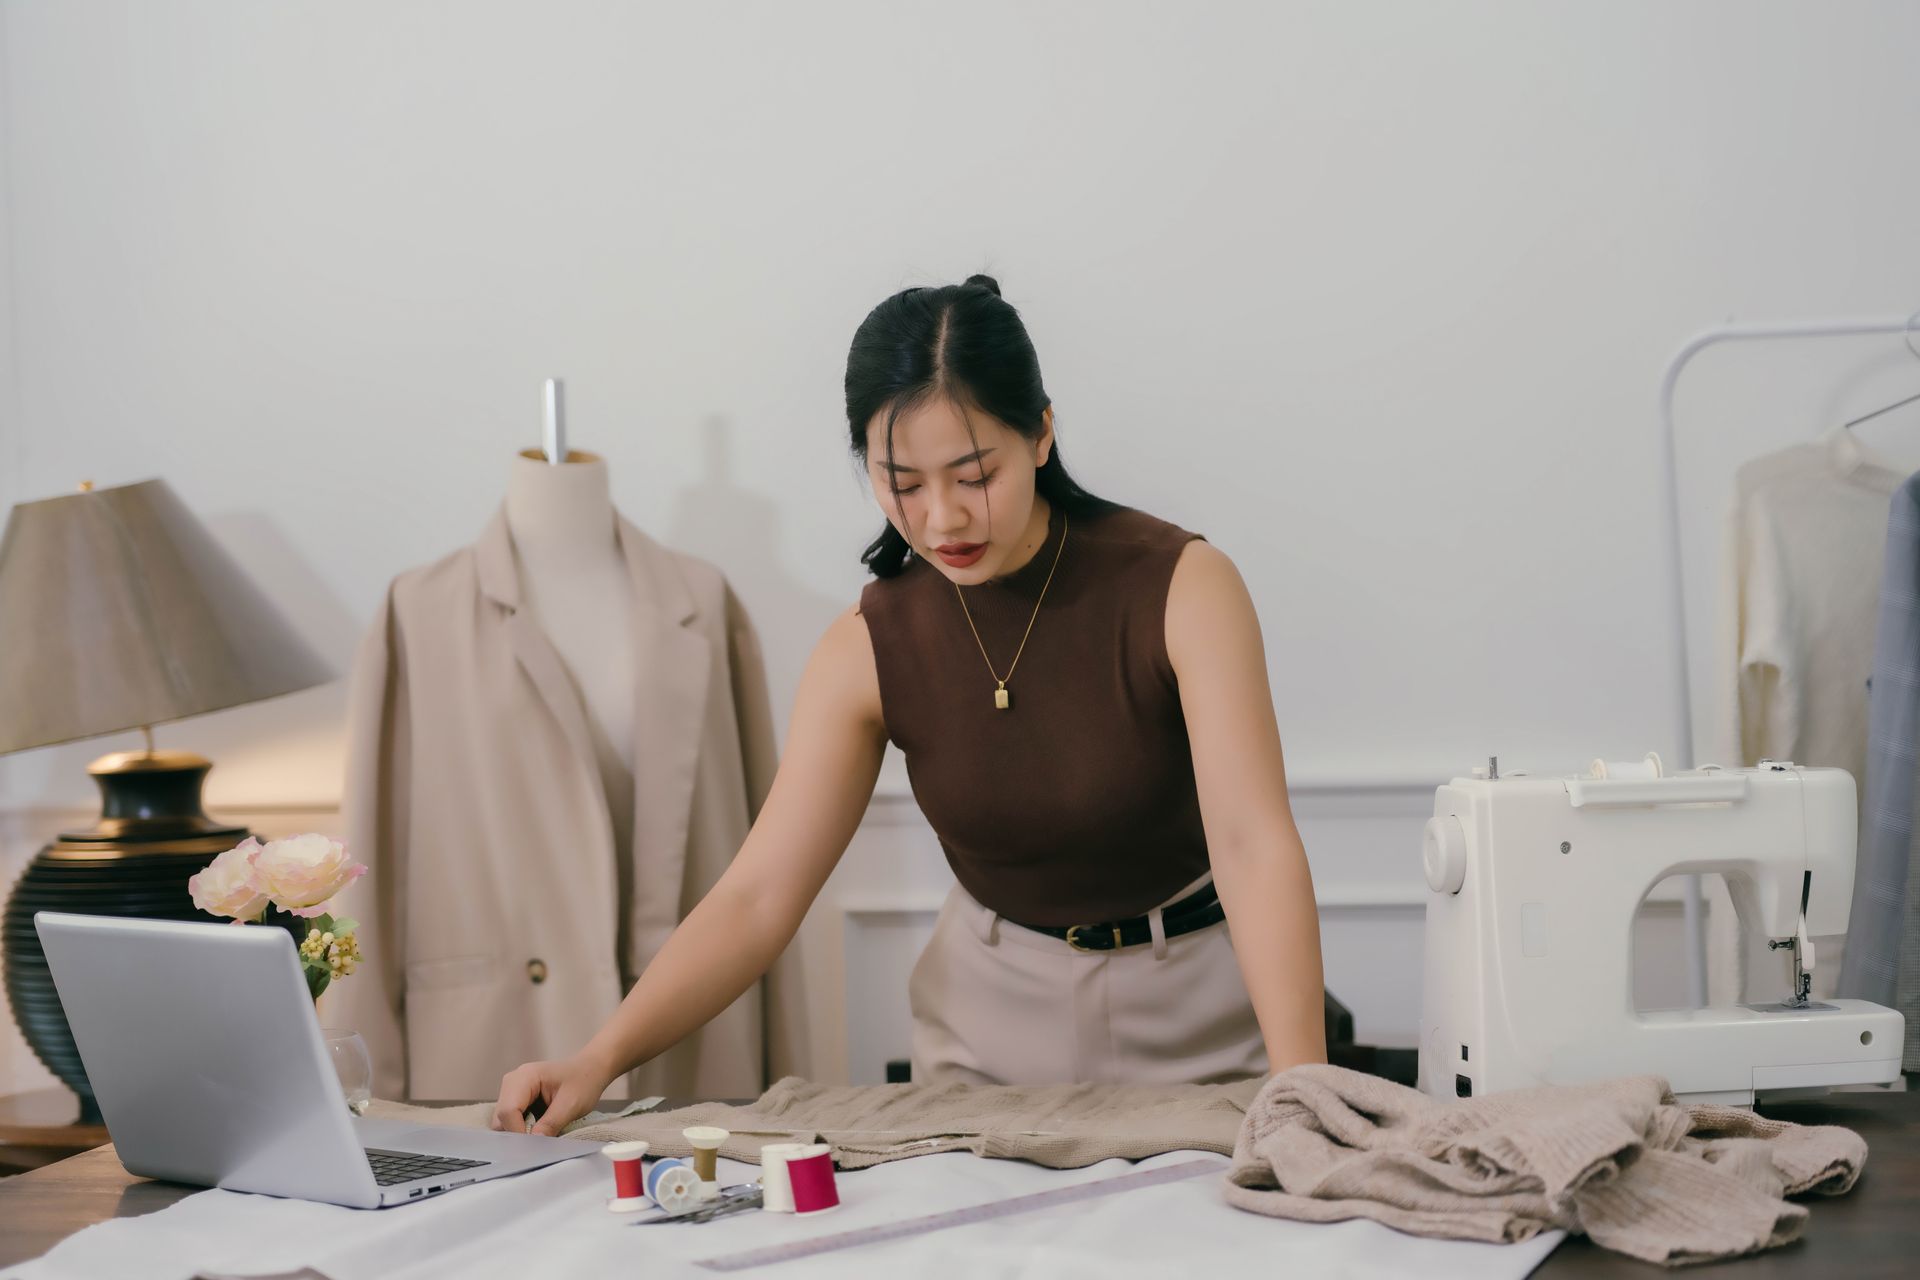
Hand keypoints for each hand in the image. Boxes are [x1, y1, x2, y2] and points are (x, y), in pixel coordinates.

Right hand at [491, 1051, 614, 1135]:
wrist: (591, 1070)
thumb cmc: (583, 1081)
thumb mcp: (571, 1104)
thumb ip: (551, 1124)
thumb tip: (533, 1144)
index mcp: (525, 1076)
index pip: (508, 1110)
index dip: (518, 1132)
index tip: (534, 1146)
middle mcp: (513, 1081)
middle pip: (501, 1116)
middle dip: (516, 1133)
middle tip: (539, 1141)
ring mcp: (513, 1090)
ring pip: (502, 1120)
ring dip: (519, 1131)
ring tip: (542, 1132)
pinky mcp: (517, 1099)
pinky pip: (510, 1119)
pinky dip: (521, 1128)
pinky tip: (539, 1127)